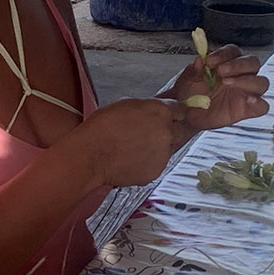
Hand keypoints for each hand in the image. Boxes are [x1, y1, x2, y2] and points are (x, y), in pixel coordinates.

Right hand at [68, 97, 185, 187]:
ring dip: (161, 146)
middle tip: (154, 133)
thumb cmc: (102, 125)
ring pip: (170, 148)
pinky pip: (159, 163)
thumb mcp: (127, 104)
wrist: (91, 155)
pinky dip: (150, 161)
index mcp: (161, 111)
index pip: (180, 110)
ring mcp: (164, 153)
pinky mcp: (157, 170)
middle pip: (182, 130)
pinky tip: (133, 158)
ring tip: (138, 147)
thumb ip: (149, 107)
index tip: (167, 116)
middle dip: (172, 130)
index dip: (173, 113)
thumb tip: (157, 111)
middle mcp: (168, 132)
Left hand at [173, 44, 270, 132]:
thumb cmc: (189, 93)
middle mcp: (241, 75)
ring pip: (261, 82)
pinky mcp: (248, 110)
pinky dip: (259, 103)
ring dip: (247, 80)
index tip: (209, 61)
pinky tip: (248, 101)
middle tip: (221, 71)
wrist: (186, 114)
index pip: (234, 51)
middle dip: (238, 65)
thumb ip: (194, 69)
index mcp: (227, 63)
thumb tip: (200, 60)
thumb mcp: (187, 79)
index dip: (224, 54)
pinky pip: (263, 106)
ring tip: (227, 83)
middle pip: (253, 62)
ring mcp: (246, 92)